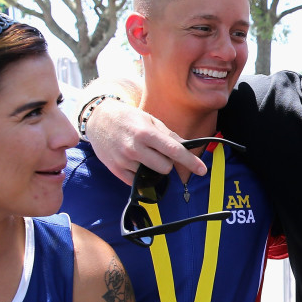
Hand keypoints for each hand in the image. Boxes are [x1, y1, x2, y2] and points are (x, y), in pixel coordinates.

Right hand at [86, 99, 205, 184]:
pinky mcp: (116, 170)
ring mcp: (124, 160)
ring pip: (152, 176)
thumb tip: (189, 148)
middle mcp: (134, 147)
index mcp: (146, 133)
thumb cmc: (129, 119)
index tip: (202, 170)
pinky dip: (141, 174)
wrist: (98, 119)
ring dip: (153, 168)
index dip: (190, 161)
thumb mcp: (150, 121)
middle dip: (167, 162)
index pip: (173, 150)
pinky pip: (138, 182)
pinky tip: (135, 161)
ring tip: (144, 154)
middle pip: (165, 167)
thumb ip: (170, 136)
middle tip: (157, 152)